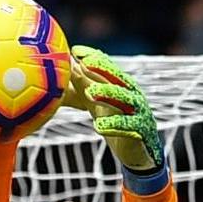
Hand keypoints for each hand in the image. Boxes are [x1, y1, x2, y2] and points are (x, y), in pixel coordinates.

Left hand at [66, 45, 160, 174]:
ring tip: (90, 92)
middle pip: (118, 78)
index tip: (75, 51)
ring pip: (125, 99)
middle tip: (83, 64)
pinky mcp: (140, 131)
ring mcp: (138, 112)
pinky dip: (113, 126)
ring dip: (107, 94)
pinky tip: (98, 126)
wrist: (138, 150)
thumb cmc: (115, 121)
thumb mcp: (95, 103)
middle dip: (102, 69)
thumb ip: (81, 87)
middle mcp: (131, 94)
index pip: (107, 67)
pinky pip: (127, 127)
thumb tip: (62, 71)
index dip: (93, 58)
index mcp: (121, 85)